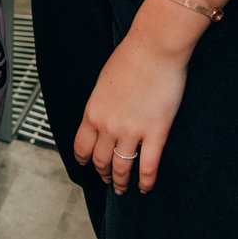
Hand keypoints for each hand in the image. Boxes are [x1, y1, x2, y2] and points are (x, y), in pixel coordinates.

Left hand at [74, 14, 188, 196]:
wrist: (154, 48)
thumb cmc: (131, 57)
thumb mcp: (104, 82)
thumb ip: (102, 103)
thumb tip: (103, 116)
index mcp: (92, 111)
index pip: (81, 147)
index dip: (84, 161)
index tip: (87, 166)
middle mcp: (108, 125)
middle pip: (100, 161)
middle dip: (104, 174)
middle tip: (109, 181)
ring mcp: (132, 131)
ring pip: (122, 167)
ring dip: (122, 182)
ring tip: (124, 190)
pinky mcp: (156, 132)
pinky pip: (148, 166)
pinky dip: (146, 181)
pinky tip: (145, 188)